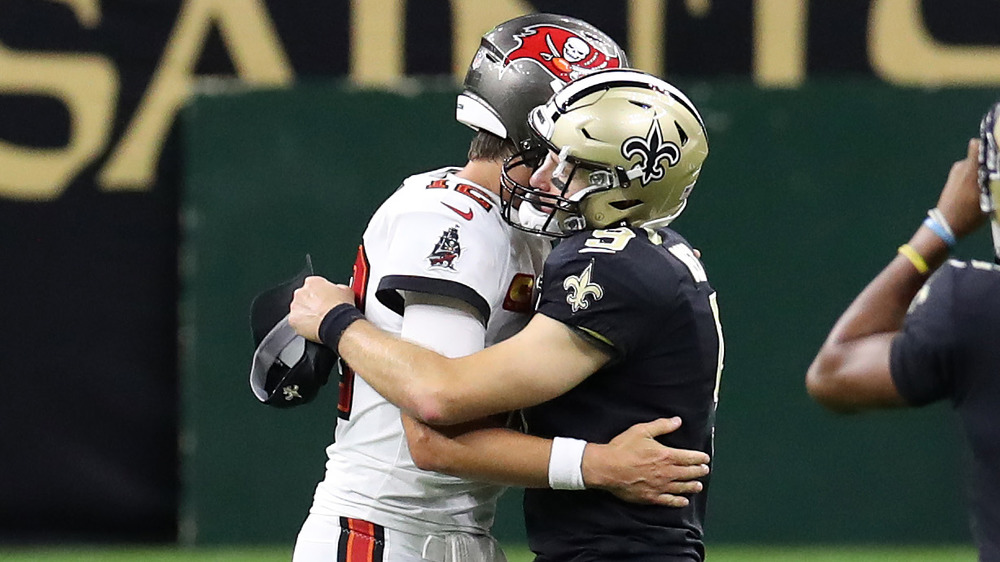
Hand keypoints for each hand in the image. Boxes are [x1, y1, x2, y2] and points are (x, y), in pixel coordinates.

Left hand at [289, 276, 355, 341]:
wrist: (337, 323)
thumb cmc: (341, 308)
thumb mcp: (347, 291)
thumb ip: (338, 288)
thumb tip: (339, 290)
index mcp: (313, 282)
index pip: (314, 285)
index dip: (321, 293)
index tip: (325, 299)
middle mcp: (301, 292)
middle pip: (304, 297)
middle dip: (311, 303)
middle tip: (322, 311)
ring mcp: (295, 306)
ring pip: (299, 310)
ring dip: (306, 314)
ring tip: (319, 320)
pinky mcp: (293, 320)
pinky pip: (296, 322)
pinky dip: (303, 325)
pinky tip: (314, 327)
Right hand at [582, 417, 709, 506]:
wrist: (607, 467)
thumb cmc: (622, 448)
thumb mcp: (642, 430)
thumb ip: (662, 426)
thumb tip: (677, 421)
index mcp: (666, 455)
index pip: (689, 457)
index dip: (699, 458)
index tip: (705, 458)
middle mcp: (666, 472)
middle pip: (688, 473)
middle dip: (698, 471)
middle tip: (705, 471)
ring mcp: (659, 486)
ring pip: (681, 487)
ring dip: (692, 486)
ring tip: (698, 486)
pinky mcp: (650, 497)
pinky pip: (669, 501)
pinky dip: (678, 501)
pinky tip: (683, 501)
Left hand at [937, 139, 987, 239]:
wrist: (945, 226)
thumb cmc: (968, 216)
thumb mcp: (990, 202)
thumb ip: (996, 185)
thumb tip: (997, 176)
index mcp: (970, 171)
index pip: (976, 146)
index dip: (987, 144)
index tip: (997, 149)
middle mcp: (961, 168)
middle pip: (979, 155)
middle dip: (990, 160)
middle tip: (996, 171)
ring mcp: (955, 173)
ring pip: (974, 164)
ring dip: (983, 169)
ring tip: (991, 181)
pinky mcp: (953, 179)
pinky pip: (968, 171)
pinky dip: (976, 175)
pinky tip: (982, 187)